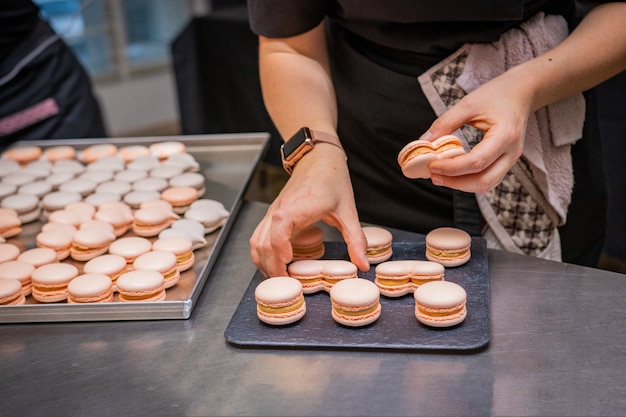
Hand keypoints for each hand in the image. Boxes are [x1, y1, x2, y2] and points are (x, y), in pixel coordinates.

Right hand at [249, 143, 369, 276]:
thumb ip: (355, 239)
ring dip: (263, 262)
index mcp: (298, 206)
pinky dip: (261, 253)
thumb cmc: (332, 180)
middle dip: (272, 266)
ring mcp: (272, 213)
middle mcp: (280, 209)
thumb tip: (362, 264)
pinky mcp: (271, 215)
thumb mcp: (348, 210)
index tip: (289, 263)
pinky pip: (257, 237)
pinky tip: (273, 265)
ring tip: (279, 278)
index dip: (280, 247)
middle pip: (264, 241)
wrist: (318, 159)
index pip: (279, 226)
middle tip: (287, 284)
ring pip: (256, 241)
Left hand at [423, 69, 531, 193]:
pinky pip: (488, 179)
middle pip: (484, 181)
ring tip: (440, 176)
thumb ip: (445, 123)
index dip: (452, 168)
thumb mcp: (468, 104)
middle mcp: (512, 152)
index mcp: (505, 135)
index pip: (477, 162)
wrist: (521, 92)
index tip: (431, 165)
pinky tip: (453, 173)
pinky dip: (469, 181)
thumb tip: (424, 142)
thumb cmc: (497, 94)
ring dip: (461, 185)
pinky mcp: (506, 162)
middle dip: (455, 182)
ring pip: (486, 185)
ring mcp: (511, 159)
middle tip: (433, 175)